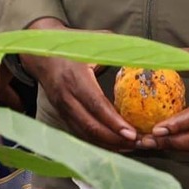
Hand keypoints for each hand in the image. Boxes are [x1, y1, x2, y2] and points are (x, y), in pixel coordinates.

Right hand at [20, 19, 137, 151]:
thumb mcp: (94, 41)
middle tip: (138, 144)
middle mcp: (67, 97)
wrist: (40, 52)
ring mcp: (63, 109)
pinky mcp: (62, 115)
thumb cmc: (71, 45)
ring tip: (131, 147)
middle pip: (91, 126)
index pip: (96, 105)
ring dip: (108, 145)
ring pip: (85, 135)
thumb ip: (119, 48)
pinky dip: (98, 142)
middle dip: (115, 140)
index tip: (132, 133)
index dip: (114, 122)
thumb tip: (148, 53)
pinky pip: (81, 134)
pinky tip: (115, 145)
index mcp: (76, 78)